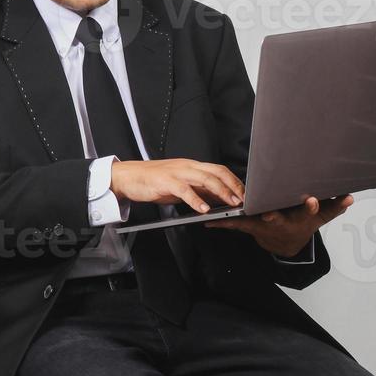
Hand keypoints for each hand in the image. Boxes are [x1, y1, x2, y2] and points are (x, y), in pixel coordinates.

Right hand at [108, 158, 244, 213]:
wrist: (129, 176)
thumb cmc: (154, 181)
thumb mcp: (180, 184)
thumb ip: (198, 188)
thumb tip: (218, 197)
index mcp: (192, 166)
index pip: (219, 170)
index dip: (234, 181)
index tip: (246, 193)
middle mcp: (187, 166)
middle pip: (216, 172)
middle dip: (233, 186)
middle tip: (244, 199)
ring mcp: (177, 172)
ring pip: (204, 178)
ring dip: (221, 191)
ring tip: (231, 203)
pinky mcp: (165, 182)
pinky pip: (184, 190)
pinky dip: (196, 200)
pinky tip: (203, 209)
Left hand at [205, 194, 354, 257]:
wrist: (285, 243)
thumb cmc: (300, 225)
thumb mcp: (319, 218)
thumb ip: (334, 207)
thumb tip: (351, 197)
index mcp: (298, 219)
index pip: (309, 212)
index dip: (312, 207)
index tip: (313, 200)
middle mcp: (280, 223)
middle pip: (277, 219)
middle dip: (273, 216)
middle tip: (268, 213)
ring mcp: (263, 226)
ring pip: (250, 222)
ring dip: (236, 219)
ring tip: (222, 216)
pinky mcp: (248, 226)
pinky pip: (233, 224)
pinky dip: (221, 223)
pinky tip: (207, 222)